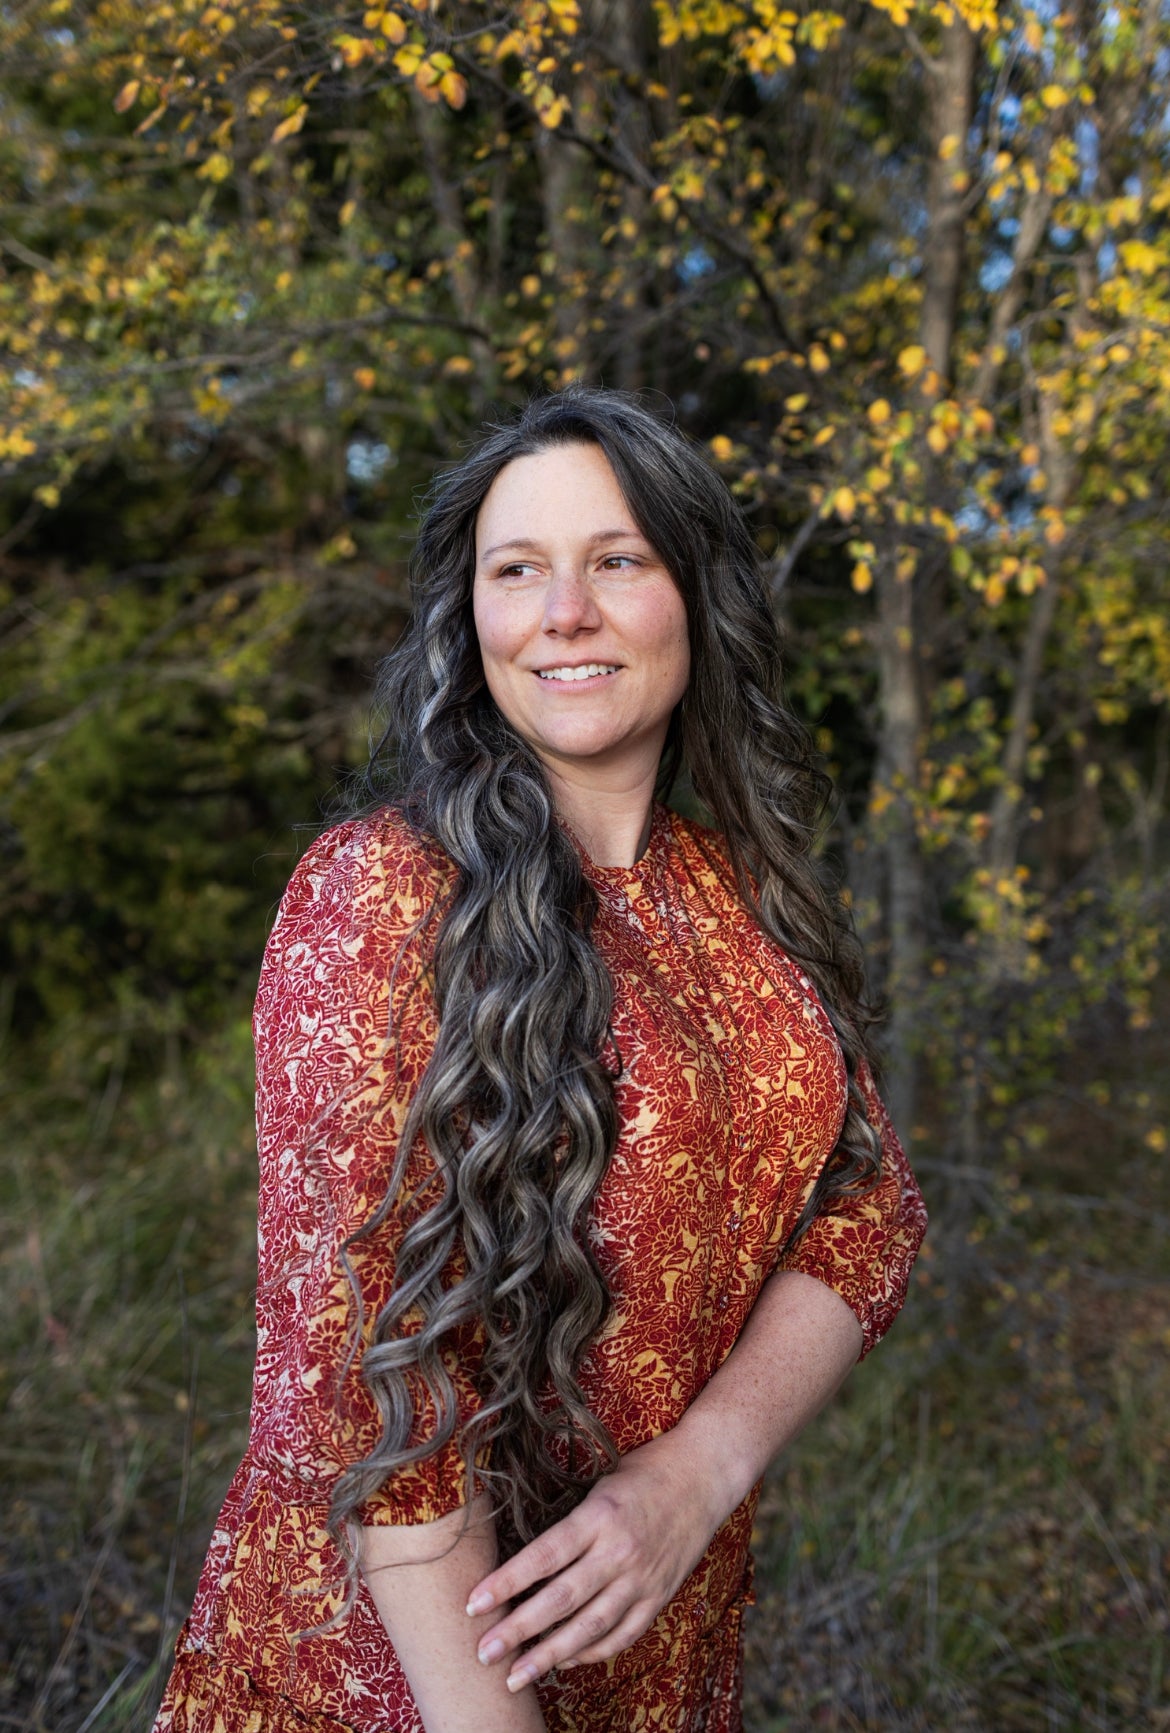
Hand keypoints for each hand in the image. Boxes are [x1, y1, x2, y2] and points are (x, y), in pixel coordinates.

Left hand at [463, 1430, 726, 1693]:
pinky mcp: (659, 1596)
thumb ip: (570, 1524)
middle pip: (561, 1599)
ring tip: (516, 1676)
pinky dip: (592, 1653)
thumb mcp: (600, 1486)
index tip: (473, 1604)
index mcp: (599, 1516)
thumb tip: (525, 1564)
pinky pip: (622, 1635)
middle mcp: (619, 1552)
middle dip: (518, 1630)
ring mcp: (642, 1579)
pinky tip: (565, 1662)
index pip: (544, 1557)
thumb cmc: (644, 1471)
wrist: (704, 1474)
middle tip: (483, 1654)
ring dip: (549, 1655)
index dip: (506, 1583)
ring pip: (589, 1627)